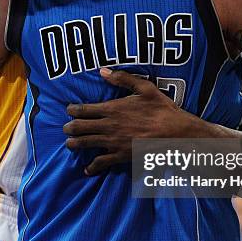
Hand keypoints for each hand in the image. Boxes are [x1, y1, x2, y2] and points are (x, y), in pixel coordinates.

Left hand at [63, 68, 200, 174]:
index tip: (69, 110)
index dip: (71, 110)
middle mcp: (108, 126)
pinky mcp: (120, 156)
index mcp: (112, 108)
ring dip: (73, 144)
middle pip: (78, 128)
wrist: (175, 133)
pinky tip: (87, 169)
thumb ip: (122, 79)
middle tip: (66, 128)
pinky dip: (92, 167)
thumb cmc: (161, 109)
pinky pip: (101, 163)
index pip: (82, 110)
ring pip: (84, 144)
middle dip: (69, 128)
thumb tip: (102, 71)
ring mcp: (113, 142)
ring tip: (70, 144)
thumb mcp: (145, 88)